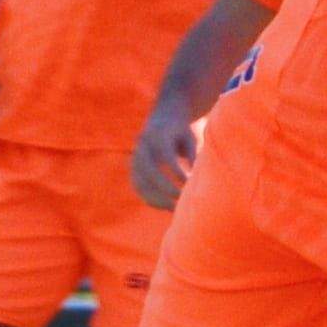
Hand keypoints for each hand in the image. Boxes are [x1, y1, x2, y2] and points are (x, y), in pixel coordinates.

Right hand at [130, 96, 202, 210]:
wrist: (162, 118)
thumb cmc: (181, 131)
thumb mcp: (190, 138)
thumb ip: (191, 155)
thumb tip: (193, 179)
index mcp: (158, 134)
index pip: (165, 155)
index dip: (176, 171)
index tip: (188, 183)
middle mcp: (142, 145)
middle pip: (148, 170)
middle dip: (164, 187)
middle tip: (181, 200)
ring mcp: (135, 157)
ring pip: (140, 181)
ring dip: (156, 197)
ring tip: (175, 209)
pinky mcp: (134, 169)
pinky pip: (139, 187)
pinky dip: (151, 199)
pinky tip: (167, 207)